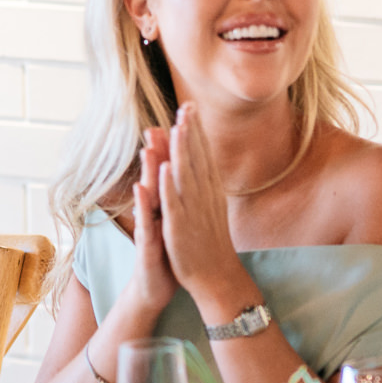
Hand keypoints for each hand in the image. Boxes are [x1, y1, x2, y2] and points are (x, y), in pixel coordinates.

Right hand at [120, 128, 176, 315]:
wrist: (156, 287)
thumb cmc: (168, 252)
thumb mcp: (175, 221)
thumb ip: (175, 196)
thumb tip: (181, 174)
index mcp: (167, 204)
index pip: (172, 170)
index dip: (175, 146)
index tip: (180, 119)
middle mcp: (155, 210)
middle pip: (158, 176)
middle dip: (158, 150)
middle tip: (157, 123)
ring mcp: (148, 225)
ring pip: (148, 194)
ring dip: (149, 170)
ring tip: (149, 146)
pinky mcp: (145, 244)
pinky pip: (144, 221)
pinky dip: (144, 204)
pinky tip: (141, 187)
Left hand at [157, 106, 253, 320]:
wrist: (216, 277)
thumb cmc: (209, 242)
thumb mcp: (209, 207)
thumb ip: (204, 184)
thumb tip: (200, 162)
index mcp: (210, 191)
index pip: (203, 155)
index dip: (196, 130)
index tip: (190, 105)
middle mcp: (204, 197)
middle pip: (197, 159)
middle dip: (191, 131)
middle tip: (186, 105)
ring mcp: (193, 212)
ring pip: (186, 176)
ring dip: (182, 151)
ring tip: (178, 126)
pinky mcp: (180, 228)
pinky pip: (174, 204)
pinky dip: (169, 185)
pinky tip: (165, 167)